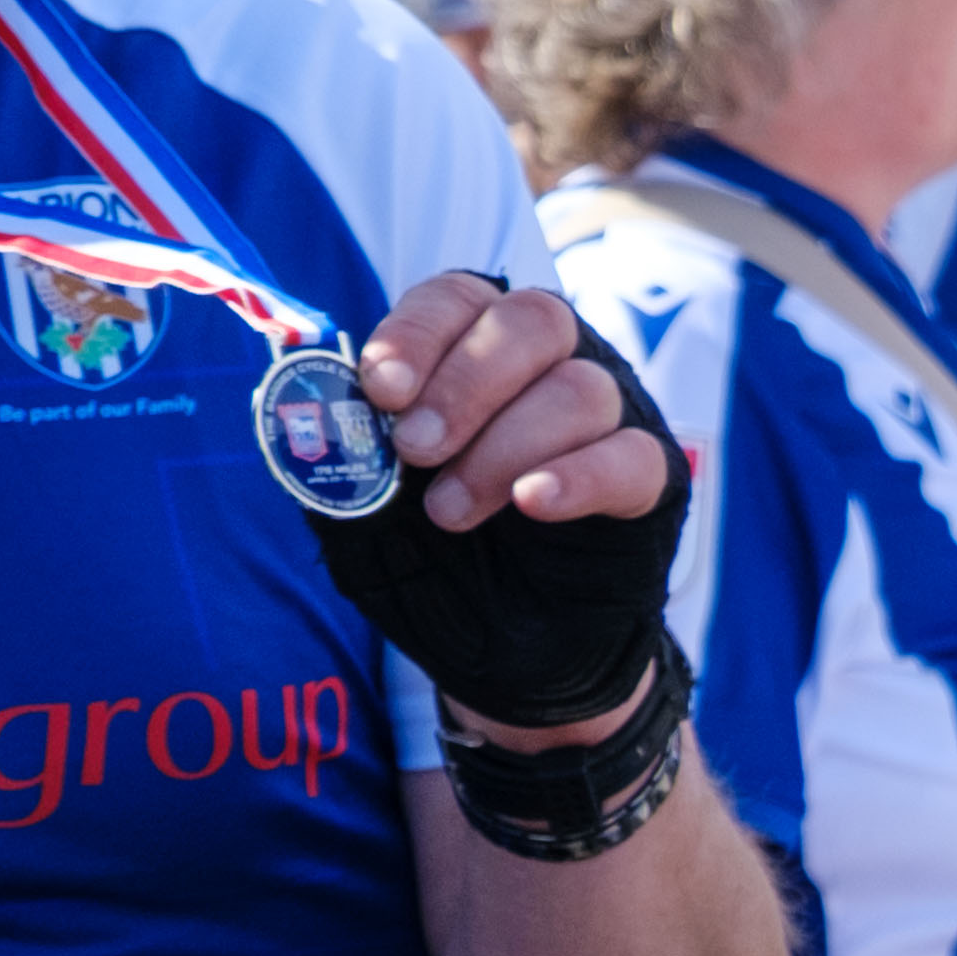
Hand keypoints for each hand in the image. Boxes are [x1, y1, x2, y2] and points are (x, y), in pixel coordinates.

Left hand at [315, 281, 688, 741]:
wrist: (497, 657)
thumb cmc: (429, 567)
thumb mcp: (360, 512)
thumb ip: (341, 456)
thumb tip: (307, 402)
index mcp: (474, 355)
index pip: (460, 298)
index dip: (420, 331)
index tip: (381, 389)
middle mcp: (550, 369)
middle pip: (535, 321)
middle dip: (466, 384)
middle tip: (415, 450)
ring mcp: (609, 421)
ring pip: (581, 389)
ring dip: (503, 448)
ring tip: (451, 514)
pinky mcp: (649, 482)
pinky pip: (630, 455)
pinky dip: (578, 475)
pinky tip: (532, 504)